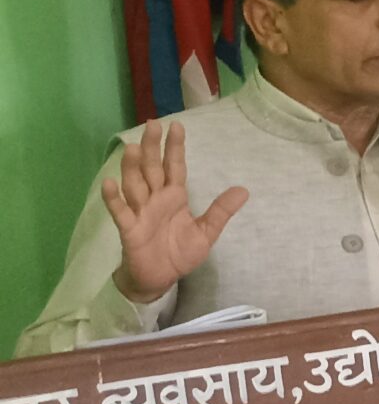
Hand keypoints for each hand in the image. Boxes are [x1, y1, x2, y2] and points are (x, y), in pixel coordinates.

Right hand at [103, 121, 247, 303]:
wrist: (160, 278)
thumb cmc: (179, 252)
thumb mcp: (206, 232)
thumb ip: (221, 211)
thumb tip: (244, 190)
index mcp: (174, 197)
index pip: (174, 167)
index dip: (175, 148)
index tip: (177, 126)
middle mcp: (155, 199)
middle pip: (152, 169)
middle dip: (152, 148)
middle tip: (152, 124)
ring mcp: (140, 212)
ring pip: (135, 185)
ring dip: (132, 167)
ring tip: (133, 148)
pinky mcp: (129, 229)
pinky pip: (121, 211)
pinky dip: (114, 198)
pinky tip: (110, 183)